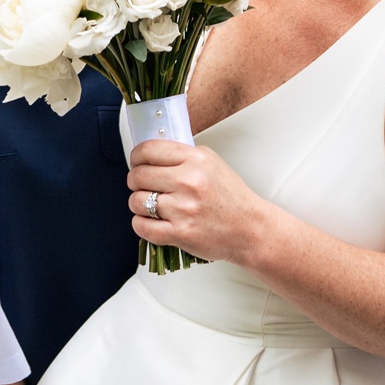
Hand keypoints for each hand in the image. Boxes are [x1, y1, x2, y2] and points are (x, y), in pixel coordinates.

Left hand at [128, 139, 271, 266]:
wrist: (250, 228)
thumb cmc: (231, 197)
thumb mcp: (211, 163)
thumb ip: (182, 156)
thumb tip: (150, 154)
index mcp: (196, 160)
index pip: (148, 150)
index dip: (136, 157)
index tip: (137, 162)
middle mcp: (189, 182)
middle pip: (138, 176)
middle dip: (135, 181)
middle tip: (142, 185)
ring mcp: (183, 209)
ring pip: (137, 201)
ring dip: (138, 204)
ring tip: (150, 205)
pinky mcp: (180, 233)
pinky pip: (142, 227)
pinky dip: (141, 224)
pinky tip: (151, 221)